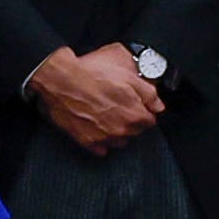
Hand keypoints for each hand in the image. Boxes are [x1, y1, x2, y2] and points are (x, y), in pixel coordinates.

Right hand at [28, 42, 164, 154]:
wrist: (60, 80)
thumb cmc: (91, 72)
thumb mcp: (127, 70)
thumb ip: (148, 91)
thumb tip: (158, 104)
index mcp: (134, 114)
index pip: (150, 120)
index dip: (143, 109)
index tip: (136, 103)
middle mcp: (121, 130)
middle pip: (135, 131)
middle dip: (131, 119)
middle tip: (119, 104)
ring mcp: (103, 138)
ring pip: (119, 140)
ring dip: (117, 130)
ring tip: (107, 114)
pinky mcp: (86, 141)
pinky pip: (101, 148)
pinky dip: (101, 140)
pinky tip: (96, 126)